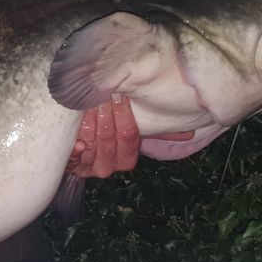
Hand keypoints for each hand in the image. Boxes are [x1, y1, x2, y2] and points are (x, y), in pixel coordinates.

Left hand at [66, 95, 194, 178]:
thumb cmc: (106, 137)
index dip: (124, 116)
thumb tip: (189, 132)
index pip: (129, 136)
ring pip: (92, 142)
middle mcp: (108, 166)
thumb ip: (155, 132)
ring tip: (86, 103)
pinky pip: (73, 157)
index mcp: (125, 158)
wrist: (75, 153)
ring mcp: (88, 168)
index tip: (118, 95)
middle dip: (105, 113)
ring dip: (90, 121)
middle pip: (108, 137)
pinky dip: (76, 147)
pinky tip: (77, 139)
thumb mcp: (128, 133)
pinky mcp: (71, 166)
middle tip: (100, 94)